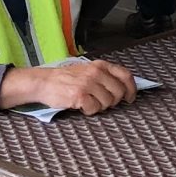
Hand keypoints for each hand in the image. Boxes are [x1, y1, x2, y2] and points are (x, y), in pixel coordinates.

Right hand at [0, 60, 134, 115]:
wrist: (44, 82)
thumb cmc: (67, 78)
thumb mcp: (88, 70)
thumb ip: (105, 76)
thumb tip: (123, 88)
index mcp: (100, 65)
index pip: (126, 76)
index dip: (131, 89)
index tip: (129, 98)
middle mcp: (96, 72)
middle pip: (118, 92)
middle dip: (114, 101)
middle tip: (103, 102)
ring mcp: (88, 84)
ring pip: (108, 102)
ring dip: (100, 106)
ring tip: (89, 102)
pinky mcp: (79, 95)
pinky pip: (94, 109)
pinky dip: (89, 111)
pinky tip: (82, 106)